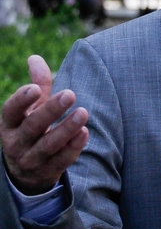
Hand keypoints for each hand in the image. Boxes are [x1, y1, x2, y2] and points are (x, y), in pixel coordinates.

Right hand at [0, 55, 88, 194]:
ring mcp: (31, 159)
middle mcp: (17, 142)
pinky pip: (61, 160)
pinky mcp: (48, 171)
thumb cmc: (30, 128)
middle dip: (51, 110)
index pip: (10, 111)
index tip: (34, 89)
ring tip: (83, 112)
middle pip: (33, 126)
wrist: (26, 171)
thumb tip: (35, 57)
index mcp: (9, 123)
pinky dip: (73, 148)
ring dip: (66, 129)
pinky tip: (84, 133)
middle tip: (70, 93)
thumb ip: (37, 85)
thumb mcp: (30, 109)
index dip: (20, 100)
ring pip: (48, 145)